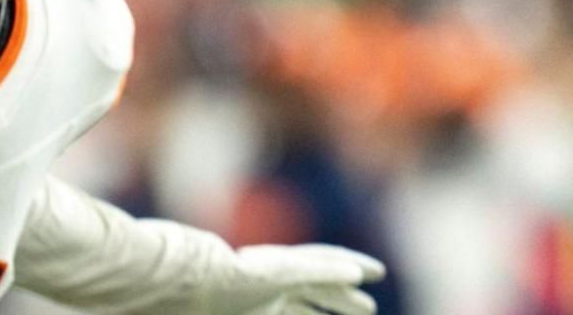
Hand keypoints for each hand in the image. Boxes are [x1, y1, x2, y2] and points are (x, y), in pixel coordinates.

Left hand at [201, 243, 385, 314]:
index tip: (379, 272)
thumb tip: (355, 273)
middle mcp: (280, 282)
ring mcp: (266, 300)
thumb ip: (321, 270)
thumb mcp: (286, 270)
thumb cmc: (238, 277)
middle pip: (319, 289)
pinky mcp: (258, 314)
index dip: (356, 265)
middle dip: (345, 300)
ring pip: (304, 309)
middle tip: (368, 310)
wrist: (193, 288)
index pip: (330, 263)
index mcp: (291, 266)